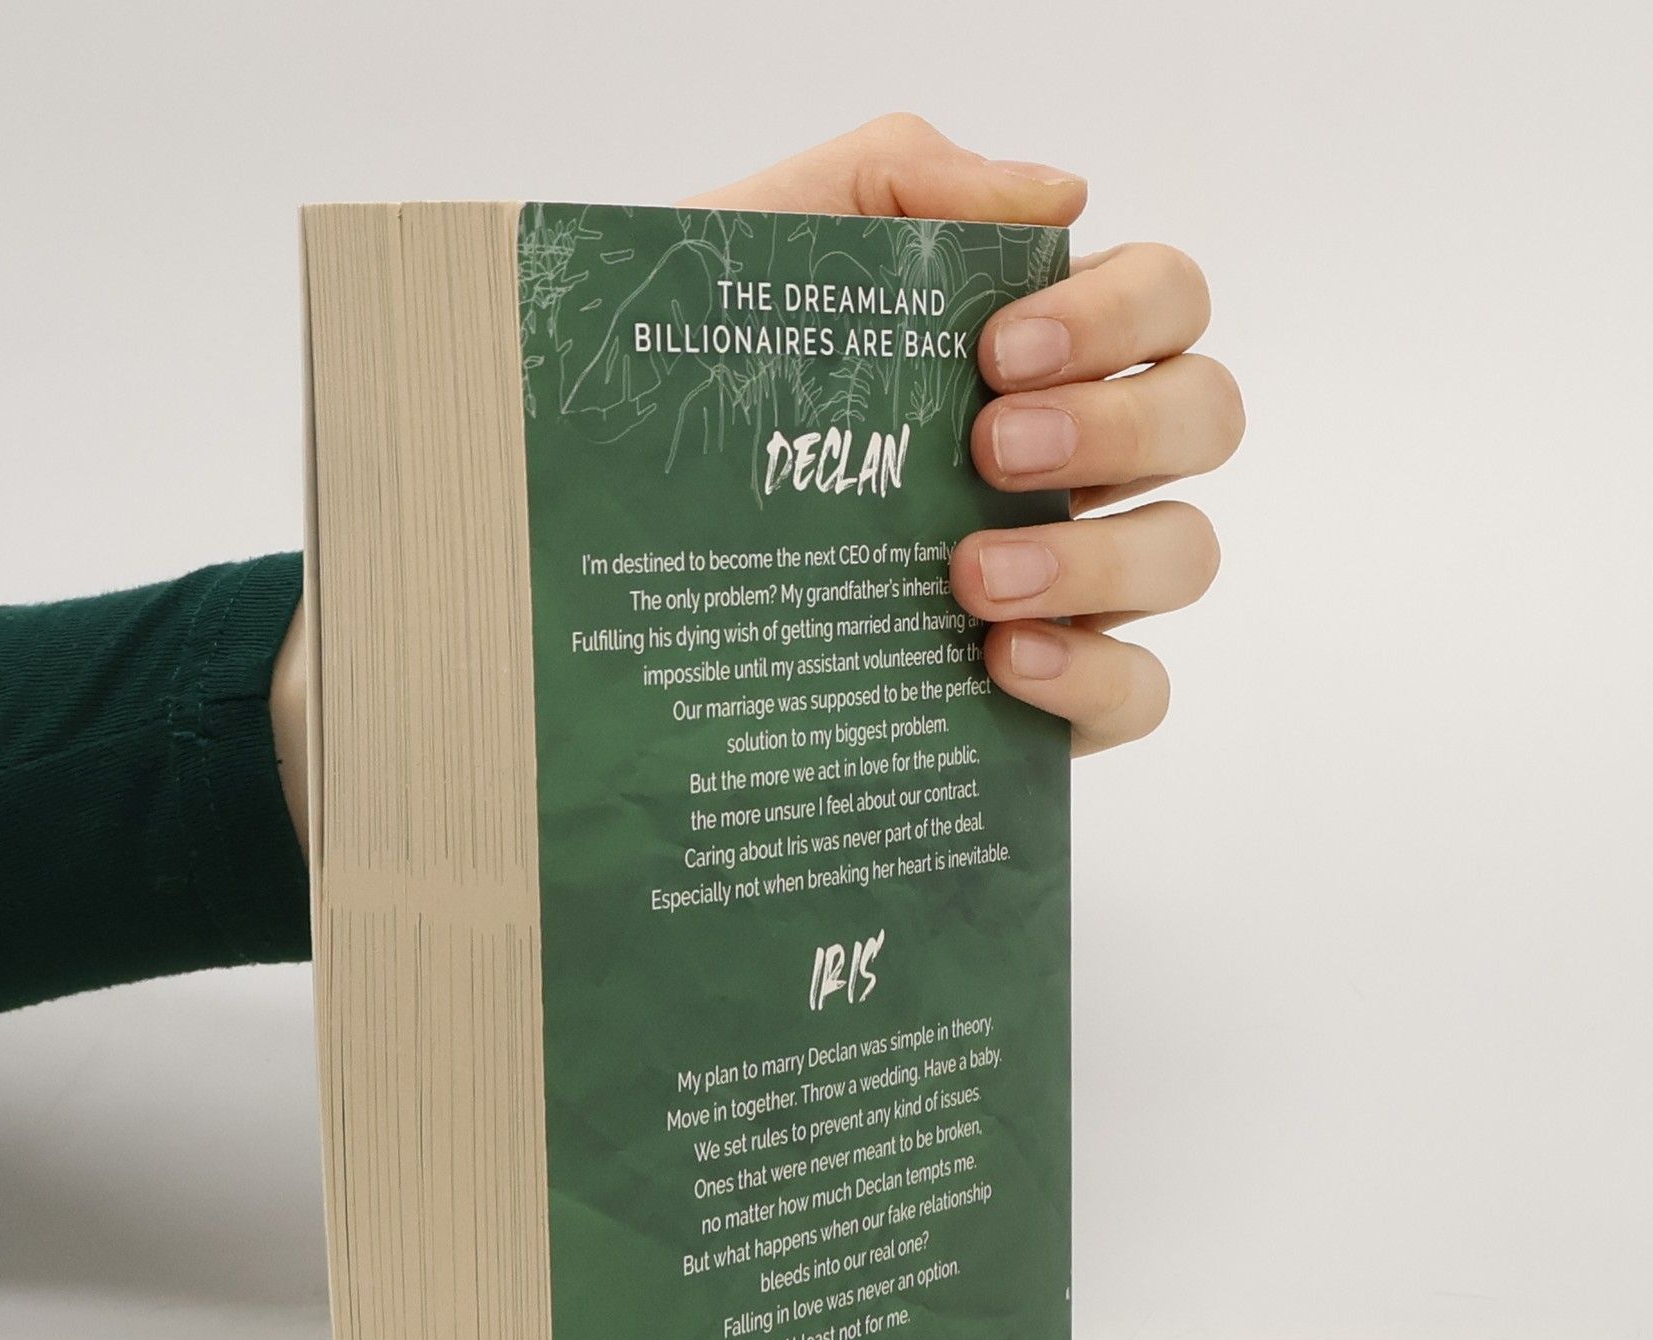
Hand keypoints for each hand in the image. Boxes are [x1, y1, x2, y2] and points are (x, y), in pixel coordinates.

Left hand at [686, 114, 1242, 753]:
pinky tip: (1004, 659)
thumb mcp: (769, 241)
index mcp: (1040, 348)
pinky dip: (1095, 674)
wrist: (606, 519)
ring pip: (1183, 553)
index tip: (998, 351)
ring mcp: (1070, 577)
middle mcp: (1077, 460)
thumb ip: (900, 179)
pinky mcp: (1044, 689)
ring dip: (1097, 558)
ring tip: (969, 577)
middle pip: (1203, 417)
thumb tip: (1062, 195)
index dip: (1120, 313)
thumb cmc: (702, 371)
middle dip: (1118, 426)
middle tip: (994, 448)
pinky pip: (1136, 691)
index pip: (1164, 300)